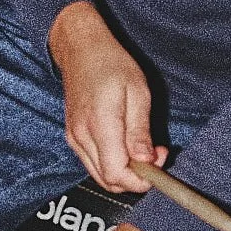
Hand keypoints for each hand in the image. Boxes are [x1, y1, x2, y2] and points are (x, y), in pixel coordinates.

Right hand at [48, 0, 159, 194]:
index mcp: (100, 125)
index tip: (157, 165)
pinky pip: (93, 163)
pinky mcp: (73, 137)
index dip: (139, 179)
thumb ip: (140, 131)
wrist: (81, 49)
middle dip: (135, 177)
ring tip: (142, 149)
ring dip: (124, 171)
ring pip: (100, 175)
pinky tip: (125, 145)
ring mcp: (74, 138)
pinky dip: (112, 163)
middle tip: (155, 155)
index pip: (116, 173)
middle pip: (108, 180)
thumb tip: (146, 161)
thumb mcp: (138, 92)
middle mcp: (82, 136)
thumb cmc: (112, 64)